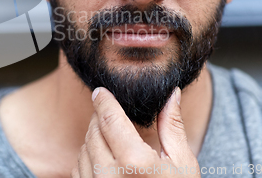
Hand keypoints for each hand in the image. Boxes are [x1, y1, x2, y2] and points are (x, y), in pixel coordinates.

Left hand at [71, 87, 200, 176]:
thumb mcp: (182, 163)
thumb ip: (171, 125)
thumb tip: (171, 94)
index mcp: (135, 162)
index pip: (109, 118)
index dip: (103, 100)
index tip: (100, 92)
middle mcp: (109, 175)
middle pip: (94, 130)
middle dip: (101, 119)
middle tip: (113, 116)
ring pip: (84, 147)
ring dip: (93, 137)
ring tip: (112, 140)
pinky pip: (78, 167)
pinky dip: (87, 157)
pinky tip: (104, 159)